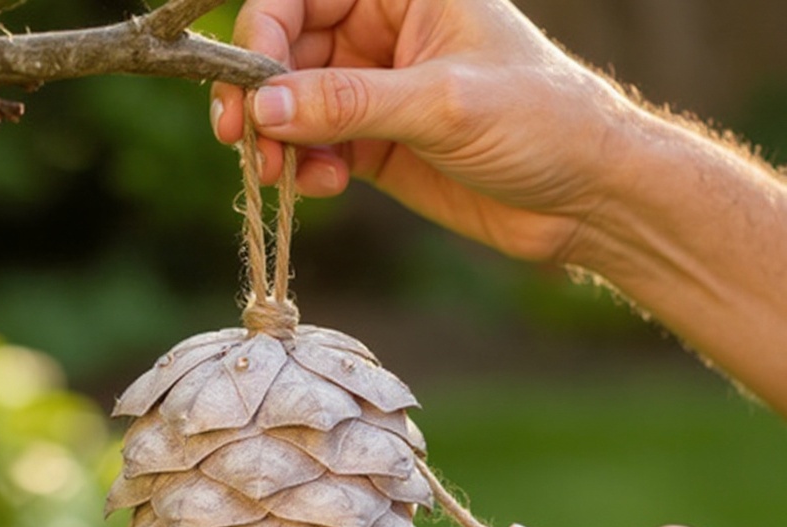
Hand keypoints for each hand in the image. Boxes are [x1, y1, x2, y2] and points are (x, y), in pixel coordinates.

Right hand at [211, 0, 635, 262]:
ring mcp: (378, 91)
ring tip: (279, 174)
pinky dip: (308, 168)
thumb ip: (349, 103)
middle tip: (241, 140)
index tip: (247, 87)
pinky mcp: (378, 145)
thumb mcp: (442, 104)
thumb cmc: (540, 121)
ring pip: (297, 105)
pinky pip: (320, 149)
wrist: (584, 196)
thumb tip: (263, 106)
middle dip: (262, 95)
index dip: (264, 32)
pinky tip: (323, 185)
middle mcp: (384, 31)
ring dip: (279, 140)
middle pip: (289, 49)